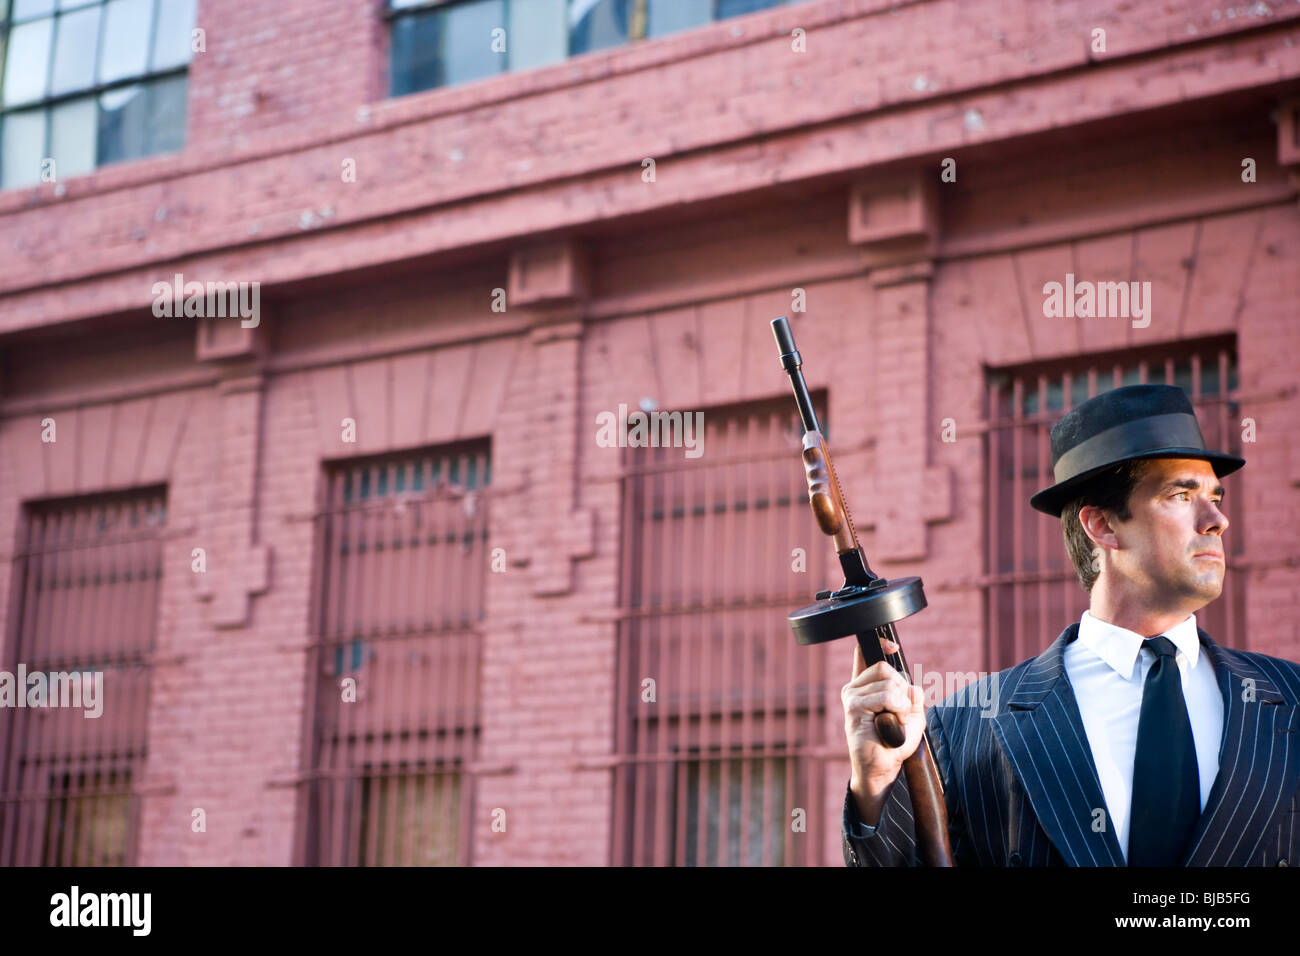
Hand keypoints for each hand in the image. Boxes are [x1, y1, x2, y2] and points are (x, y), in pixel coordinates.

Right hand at [842, 637, 926, 825]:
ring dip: (902, 705)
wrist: (882, 768)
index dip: (879, 644)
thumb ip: (913, 696)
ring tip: (894, 722)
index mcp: (865, 686)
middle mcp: (854, 687)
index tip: (893, 647)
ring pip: (889, 683)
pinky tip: (891, 724)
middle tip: (900, 712)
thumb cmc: (894, 743)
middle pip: (886, 668)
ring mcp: (851, 696)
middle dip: (902, 690)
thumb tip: (911, 684)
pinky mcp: (853, 707)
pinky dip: (898, 710)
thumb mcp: (912, 715)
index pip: (864, 654)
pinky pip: (886, 696)